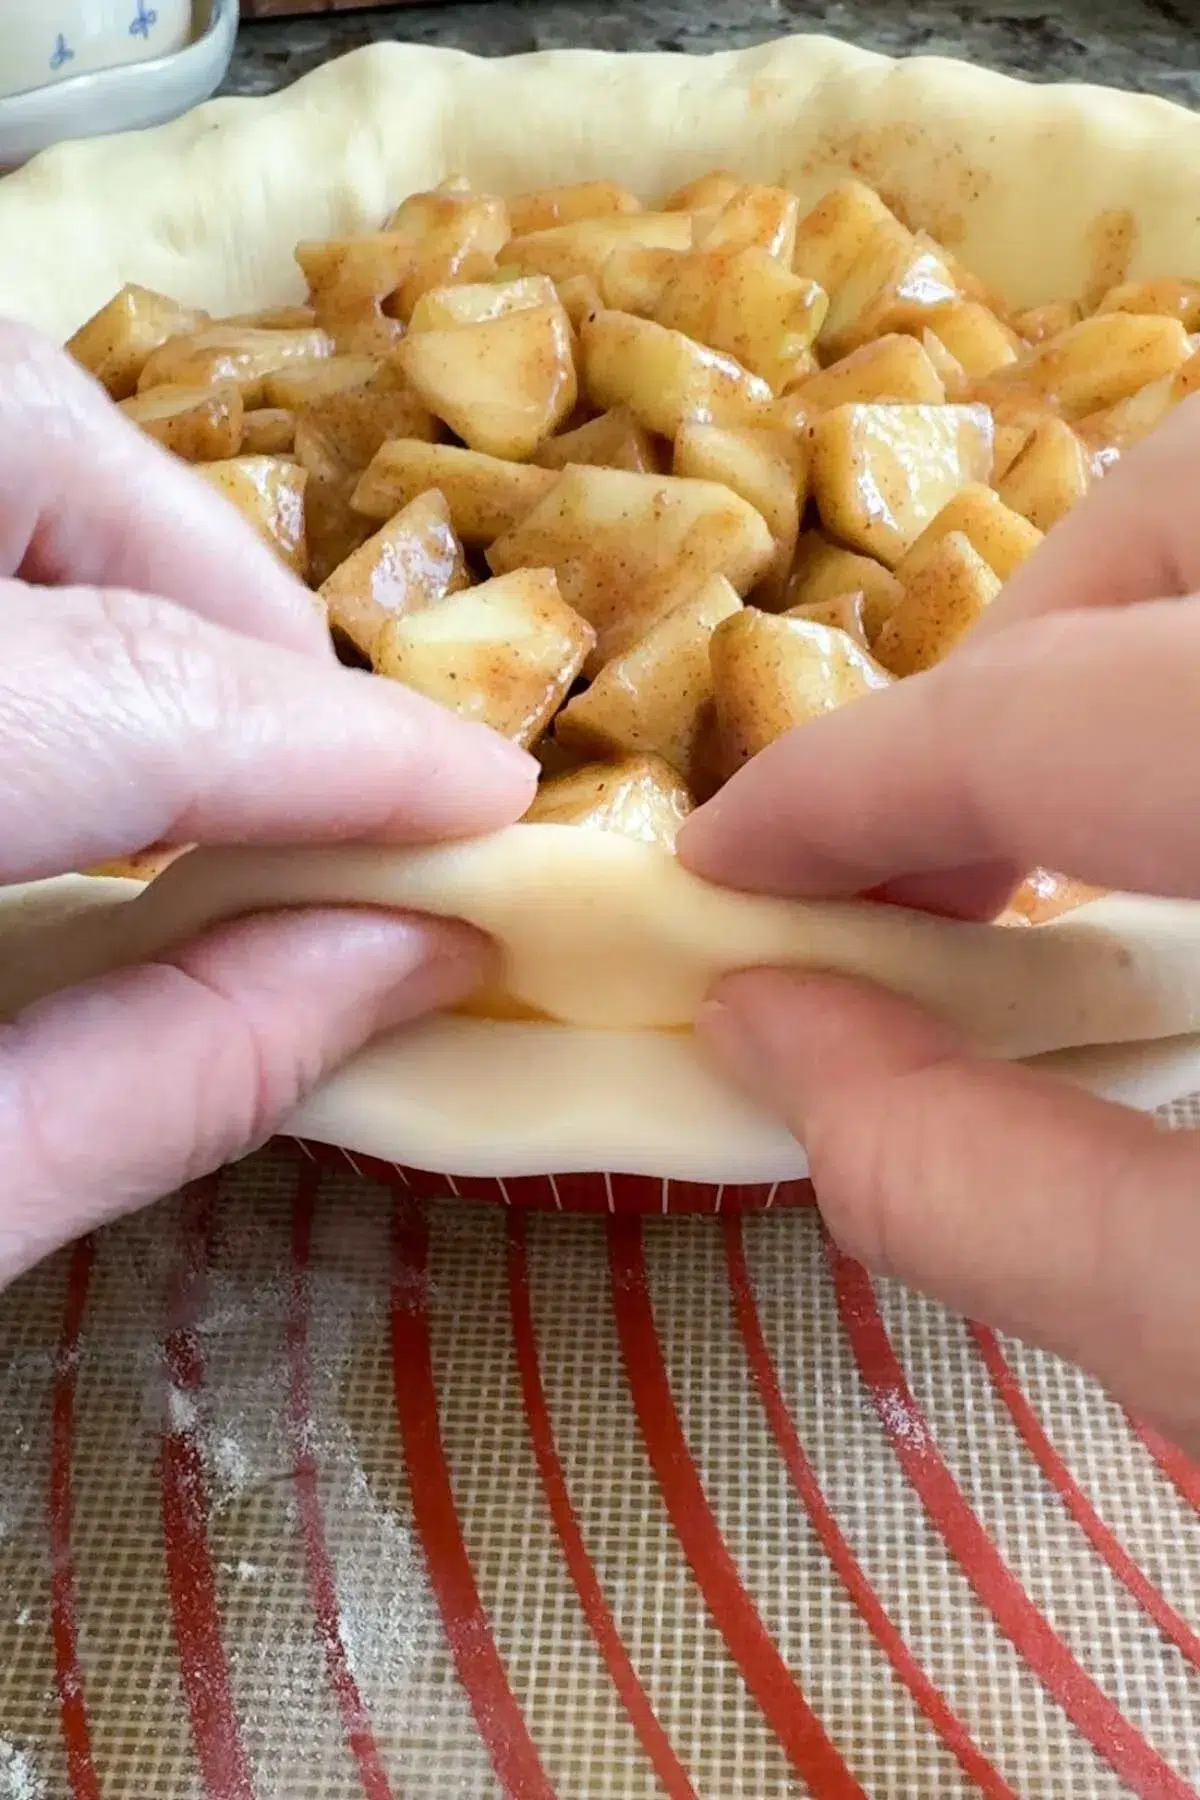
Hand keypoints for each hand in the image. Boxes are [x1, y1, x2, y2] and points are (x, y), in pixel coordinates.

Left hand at [0, 322, 535, 1287]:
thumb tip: (417, 953)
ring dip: (120, 557)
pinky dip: (27, 576)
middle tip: (314, 758)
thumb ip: (175, 1071)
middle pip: (21, 437)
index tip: (485, 807)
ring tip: (201, 741)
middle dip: (214, 582)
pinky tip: (61, 724)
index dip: (341, 747)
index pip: (133, 692)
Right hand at [679, 396, 1199, 1453]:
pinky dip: (1187, 681)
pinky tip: (1178, 841)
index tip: (726, 879)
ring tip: (1049, 846)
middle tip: (926, 864)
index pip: (1039, 717)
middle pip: (1176, 514)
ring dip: (1107, 647)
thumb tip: (766, 1034)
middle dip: (1006, 664)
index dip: (839, 793)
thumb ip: (972, 1183)